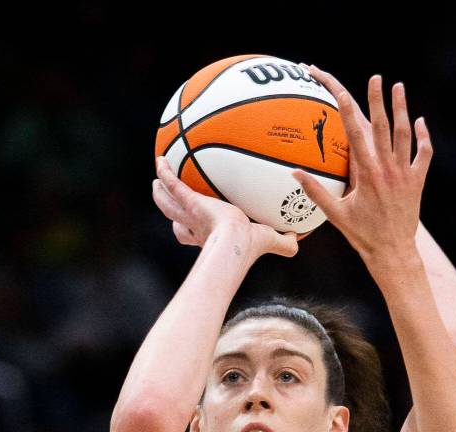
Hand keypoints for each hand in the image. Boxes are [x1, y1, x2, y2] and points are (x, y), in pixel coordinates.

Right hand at [152, 156, 297, 259]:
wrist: (234, 244)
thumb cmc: (249, 247)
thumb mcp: (269, 241)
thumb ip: (283, 243)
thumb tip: (298, 241)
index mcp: (210, 236)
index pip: (195, 235)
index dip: (191, 232)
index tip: (193, 225)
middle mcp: (196, 227)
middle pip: (177, 221)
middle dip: (172, 211)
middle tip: (168, 199)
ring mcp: (190, 214)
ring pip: (167, 204)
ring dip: (161, 193)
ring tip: (157, 180)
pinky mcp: (189, 202)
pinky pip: (173, 184)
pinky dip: (165, 173)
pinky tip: (161, 160)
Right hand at [292, 69, 431, 270]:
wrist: (393, 252)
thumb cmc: (362, 235)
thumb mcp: (335, 215)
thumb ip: (315, 192)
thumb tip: (294, 173)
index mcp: (366, 175)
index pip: (355, 136)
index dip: (348, 111)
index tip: (342, 92)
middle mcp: (387, 170)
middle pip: (383, 127)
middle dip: (378, 99)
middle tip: (376, 77)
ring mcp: (405, 174)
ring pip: (405, 134)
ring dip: (402, 109)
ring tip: (398, 87)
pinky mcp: (418, 181)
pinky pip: (424, 154)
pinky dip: (424, 137)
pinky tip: (420, 122)